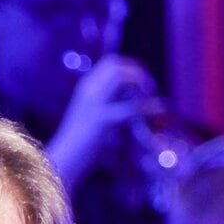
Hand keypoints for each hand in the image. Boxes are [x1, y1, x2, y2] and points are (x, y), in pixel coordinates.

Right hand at [43, 54, 158, 188]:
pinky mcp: (102, 120)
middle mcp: (89, 89)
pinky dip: (148, 106)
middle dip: (138, 72)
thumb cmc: (80, 145)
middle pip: (117, 66)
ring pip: (121, 77)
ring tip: (153, 97)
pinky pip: (131, 107)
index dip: (131, 68)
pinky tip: (159, 109)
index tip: (144, 83)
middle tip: (151, 89)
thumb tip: (132, 103)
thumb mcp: (93, 118)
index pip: (111, 64)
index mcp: (86, 87)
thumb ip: (108, 106)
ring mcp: (94, 103)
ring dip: (141, 82)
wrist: (64, 160)